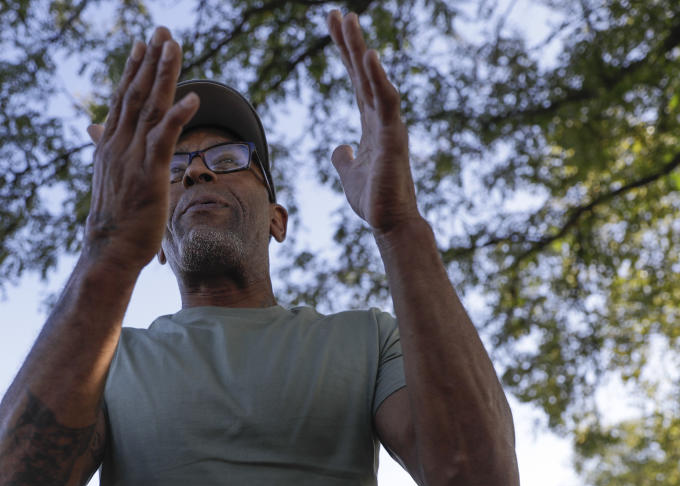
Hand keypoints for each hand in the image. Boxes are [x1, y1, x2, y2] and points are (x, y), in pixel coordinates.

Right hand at [83, 27, 199, 269]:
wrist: (108, 251)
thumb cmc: (112, 222)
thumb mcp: (108, 180)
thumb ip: (106, 151)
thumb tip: (96, 131)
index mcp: (110, 147)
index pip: (122, 100)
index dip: (133, 70)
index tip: (141, 45)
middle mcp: (118, 146)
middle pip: (136, 95)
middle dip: (149, 61)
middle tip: (161, 31)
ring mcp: (132, 159)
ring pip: (150, 108)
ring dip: (163, 76)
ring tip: (173, 47)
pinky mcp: (149, 175)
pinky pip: (165, 140)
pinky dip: (178, 117)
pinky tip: (193, 98)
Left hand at [327, 10, 419, 233]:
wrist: (389, 223)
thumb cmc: (373, 200)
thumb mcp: (349, 174)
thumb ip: (343, 158)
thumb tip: (338, 148)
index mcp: (370, 122)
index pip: (356, 80)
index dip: (345, 53)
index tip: (333, 26)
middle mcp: (381, 117)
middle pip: (363, 72)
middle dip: (349, 42)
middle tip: (336, 12)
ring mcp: (389, 125)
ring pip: (374, 79)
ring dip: (360, 50)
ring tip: (349, 20)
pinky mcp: (393, 137)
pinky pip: (387, 101)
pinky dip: (379, 79)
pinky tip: (369, 57)